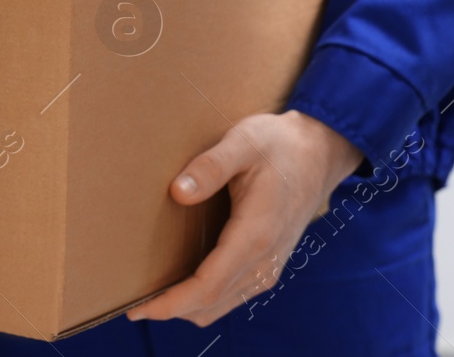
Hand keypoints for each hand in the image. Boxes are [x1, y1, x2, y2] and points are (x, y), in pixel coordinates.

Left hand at [127, 110, 363, 325]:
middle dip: (172, 310)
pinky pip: (234, 294)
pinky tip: (184, 283)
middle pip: (211, 304)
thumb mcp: (244, 142)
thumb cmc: (280, 145)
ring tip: (153, 296)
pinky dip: (207, 298)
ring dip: (189, 307)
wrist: (321, 152)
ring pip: (222, 304)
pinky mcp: (269, 262)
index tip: (139, 309)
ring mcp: (269, 266)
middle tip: (133, 305)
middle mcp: (264, 260)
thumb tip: (178, 192)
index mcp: (255, 234)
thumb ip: (210, 166)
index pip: (208, 286)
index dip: (172, 303)